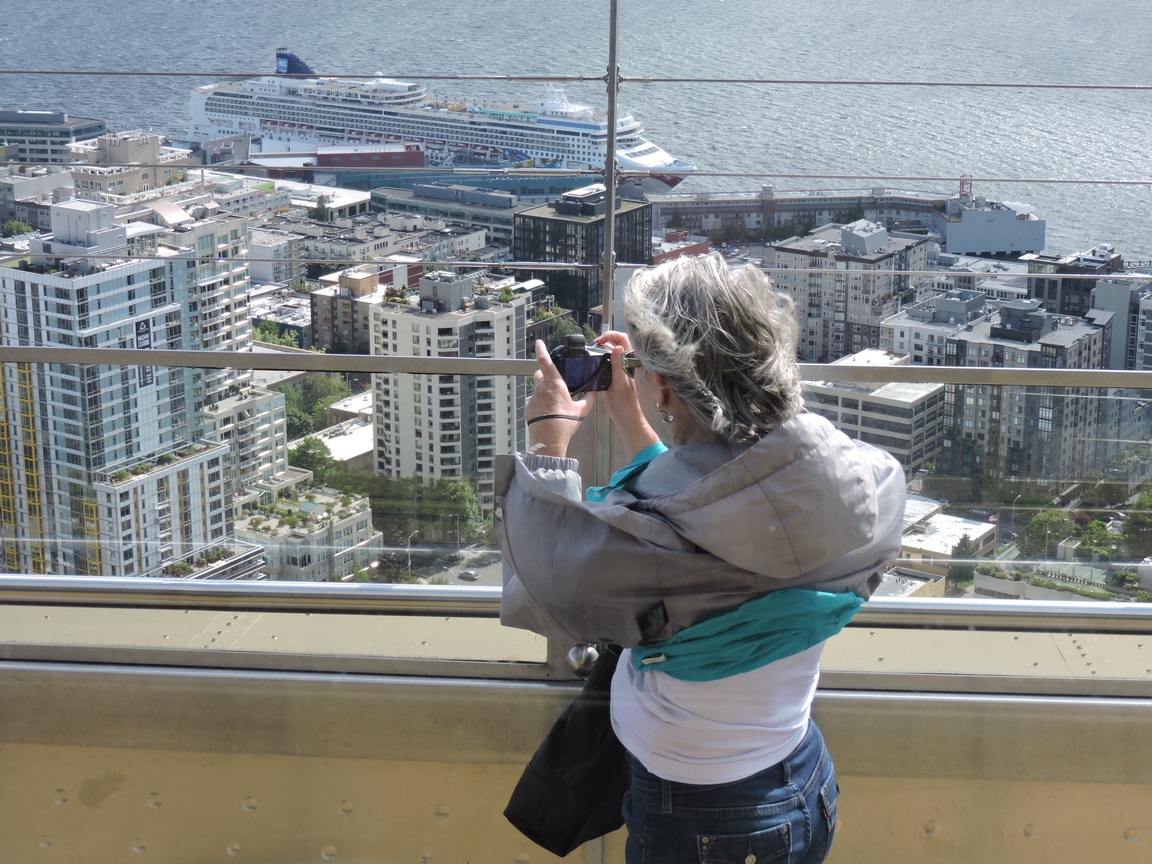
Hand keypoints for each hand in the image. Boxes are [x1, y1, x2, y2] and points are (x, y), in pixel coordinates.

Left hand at [526, 339, 589, 456]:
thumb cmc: (564, 423)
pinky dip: (540, 403)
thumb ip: (588, 399)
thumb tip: (594, 393)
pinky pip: (534, 401)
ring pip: (537, 388)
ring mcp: (533, 397)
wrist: (548, 439)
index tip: (539, 342)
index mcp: (554, 383)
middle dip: (545, 375)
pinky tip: (548, 413)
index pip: (544, 361)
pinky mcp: (528, 407)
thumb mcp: (581, 410)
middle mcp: (541, 388)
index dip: (541, 349)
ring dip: (543, 390)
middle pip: (540, 374)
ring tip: (553, 402)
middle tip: (554, 382)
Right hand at [592, 331, 660, 458]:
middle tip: (592, 347)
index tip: (598, 342)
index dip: (611, 336)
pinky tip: (593, 364)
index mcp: (630, 363)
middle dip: (604, 340)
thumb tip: (617, 348)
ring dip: (601, 349)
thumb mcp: (619, 385)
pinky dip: (600, 358)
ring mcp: (621, 368)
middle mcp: (626, 362)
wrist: (626, 419)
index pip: (623, 339)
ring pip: (612, 351)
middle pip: (616, 342)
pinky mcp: (615, 375)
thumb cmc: (624, 404)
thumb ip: (618, 366)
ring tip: (591, 354)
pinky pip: (608, 361)